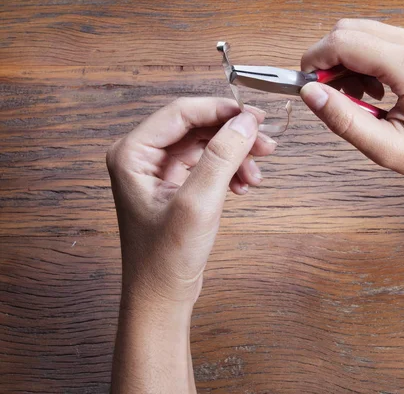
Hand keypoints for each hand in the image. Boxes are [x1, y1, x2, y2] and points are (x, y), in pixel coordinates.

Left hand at [106, 98, 276, 310]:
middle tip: (266, 144)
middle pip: (197, 127)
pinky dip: (229, 171)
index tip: (255, 117)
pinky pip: (208, 165)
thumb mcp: (198, 204)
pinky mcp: (176, 186)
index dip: (221, 110)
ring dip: (235, 155)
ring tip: (257, 175)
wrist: (162, 297)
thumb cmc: (166, 258)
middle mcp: (142, 157)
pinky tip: (244, 187)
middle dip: (233, 135)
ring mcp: (159, 172)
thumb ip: (222, 157)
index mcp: (132, 153)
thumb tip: (246, 122)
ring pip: (206, 145)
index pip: (181, 113)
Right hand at [300, 19, 403, 182]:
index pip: (344, 42)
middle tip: (332, 97)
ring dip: (345, 61)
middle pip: (348, 30)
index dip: (315, 61)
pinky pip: (376, 38)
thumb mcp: (385, 148)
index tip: (307, 86)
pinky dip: (361, 60)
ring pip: (360, 32)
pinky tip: (371, 91)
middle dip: (328, 61)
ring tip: (357, 98)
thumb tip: (310, 93)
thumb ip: (344, 120)